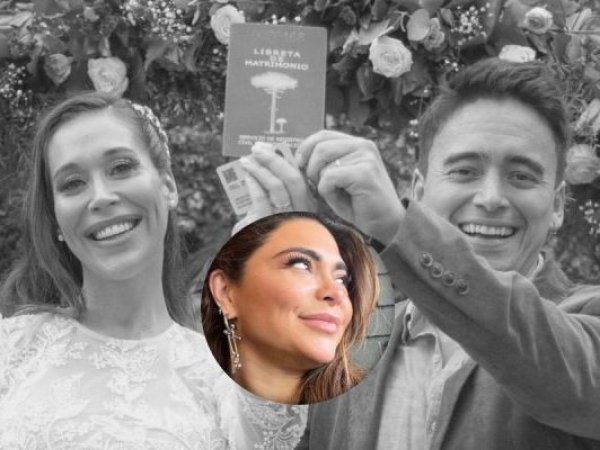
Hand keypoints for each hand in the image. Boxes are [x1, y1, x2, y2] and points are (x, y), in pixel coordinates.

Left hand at [231, 143, 316, 233]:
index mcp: (309, 202)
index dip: (284, 158)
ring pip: (277, 186)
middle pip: (292, 177)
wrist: (264, 259)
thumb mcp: (278, 205)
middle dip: (273, 159)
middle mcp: (303, 210)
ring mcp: (289, 219)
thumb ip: (275, 185)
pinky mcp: (272, 225)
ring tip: (246, 161)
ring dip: (260, 169)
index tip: (270, 147)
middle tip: (257, 149)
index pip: (300, 174)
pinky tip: (247, 177)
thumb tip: (264, 157)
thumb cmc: (270, 227)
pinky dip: (254, 184)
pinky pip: (262, 200)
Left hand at [296, 130, 404, 244]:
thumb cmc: (358, 203)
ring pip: (323, 162)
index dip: (306, 148)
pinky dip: (327, 191)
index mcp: (357, 144)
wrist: (385, 224)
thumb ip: (323, 164)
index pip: (323, 135)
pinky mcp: (364, 173)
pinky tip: (340, 199)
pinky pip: (329, 177)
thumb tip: (297, 157)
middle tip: (316, 185)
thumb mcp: (338, 178)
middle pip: (320, 146)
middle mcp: (363, 146)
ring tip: (333, 193)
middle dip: (310, 168)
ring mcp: (366, 157)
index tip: (300, 165)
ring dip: (320, 182)